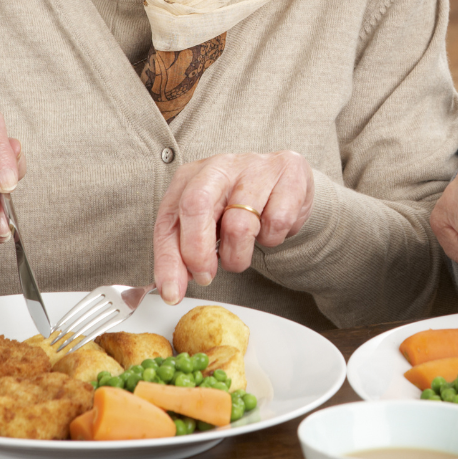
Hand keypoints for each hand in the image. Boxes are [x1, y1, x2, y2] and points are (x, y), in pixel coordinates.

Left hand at [153, 151, 313, 303]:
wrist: (285, 180)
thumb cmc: (239, 203)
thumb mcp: (206, 222)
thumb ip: (185, 250)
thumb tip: (172, 286)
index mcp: (191, 176)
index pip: (169, 219)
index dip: (168, 261)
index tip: (173, 293)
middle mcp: (221, 165)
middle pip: (196, 206)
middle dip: (197, 253)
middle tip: (206, 276)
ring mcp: (256, 166)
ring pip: (239, 225)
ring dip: (239, 255)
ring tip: (243, 250)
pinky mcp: (288, 170)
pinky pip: (276, 222)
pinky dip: (273, 238)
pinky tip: (270, 227)